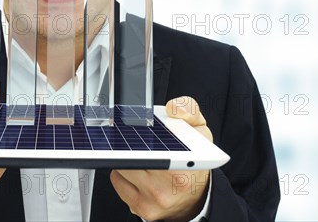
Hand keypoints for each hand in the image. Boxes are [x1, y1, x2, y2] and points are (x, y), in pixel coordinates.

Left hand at [110, 97, 211, 221]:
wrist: (197, 197)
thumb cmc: (194, 163)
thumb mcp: (200, 130)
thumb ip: (188, 110)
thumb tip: (173, 108)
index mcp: (182, 166)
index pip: (152, 150)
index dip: (137, 137)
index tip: (133, 131)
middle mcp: (166, 187)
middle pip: (129, 155)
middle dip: (130, 144)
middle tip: (138, 139)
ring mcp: (152, 200)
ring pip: (120, 166)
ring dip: (125, 157)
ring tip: (142, 156)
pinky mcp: (140, 209)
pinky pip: (117, 181)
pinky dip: (122, 173)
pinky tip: (138, 171)